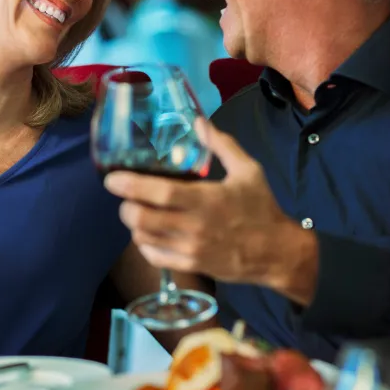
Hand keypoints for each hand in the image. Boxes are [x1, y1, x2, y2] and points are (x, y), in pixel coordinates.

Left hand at [104, 119, 316, 293]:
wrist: (277, 253)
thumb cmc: (261, 209)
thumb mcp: (248, 171)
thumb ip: (222, 145)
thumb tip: (198, 122)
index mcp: (206, 200)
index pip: (159, 193)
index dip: (130, 185)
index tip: (112, 179)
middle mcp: (194, 227)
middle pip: (141, 218)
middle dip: (125, 206)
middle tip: (126, 197)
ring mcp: (190, 250)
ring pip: (143, 238)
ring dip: (134, 224)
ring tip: (138, 212)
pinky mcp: (191, 266)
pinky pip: (154, 257)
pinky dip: (144, 244)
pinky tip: (149, 233)